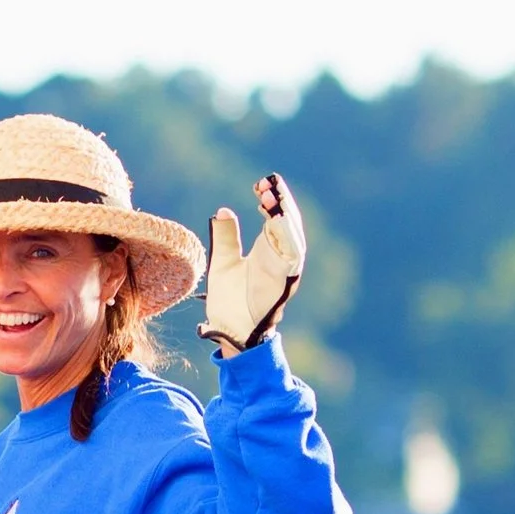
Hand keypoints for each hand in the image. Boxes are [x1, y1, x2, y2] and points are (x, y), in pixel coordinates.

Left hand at [198, 172, 305, 356]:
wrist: (231, 331)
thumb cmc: (230, 301)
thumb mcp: (223, 263)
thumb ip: (226, 238)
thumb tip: (221, 210)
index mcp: (268, 249)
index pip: (275, 217)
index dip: (270, 199)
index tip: (258, 183)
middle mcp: (281, 256)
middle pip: (287, 221)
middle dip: (280, 201)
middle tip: (267, 182)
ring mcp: (286, 268)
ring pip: (293, 235)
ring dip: (284, 214)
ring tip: (271, 196)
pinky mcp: (286, 281)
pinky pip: (292, 256)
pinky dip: (287, 236)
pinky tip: (278, 220)